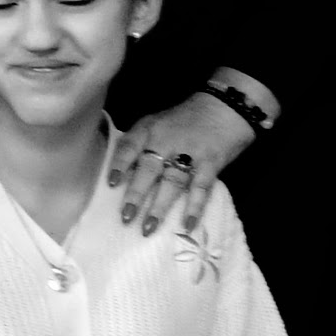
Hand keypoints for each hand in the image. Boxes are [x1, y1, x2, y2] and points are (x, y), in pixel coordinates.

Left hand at [104, 95, 251, 236]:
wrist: (224, 107)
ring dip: (160, 207)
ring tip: (149, 228)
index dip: (119, 164)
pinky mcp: (211, 164)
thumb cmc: (184, 120)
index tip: (111, 183)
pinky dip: (195, 207)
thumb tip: (121, 173)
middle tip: (126, 217)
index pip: (129, 147)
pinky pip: (201, 188)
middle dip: (136, 194)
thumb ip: (140, 144)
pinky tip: (188, 225)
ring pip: (172, 182)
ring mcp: (190, 153)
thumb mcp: (156, 123)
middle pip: (148, 169)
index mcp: (149, 130)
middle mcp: (166, 141)